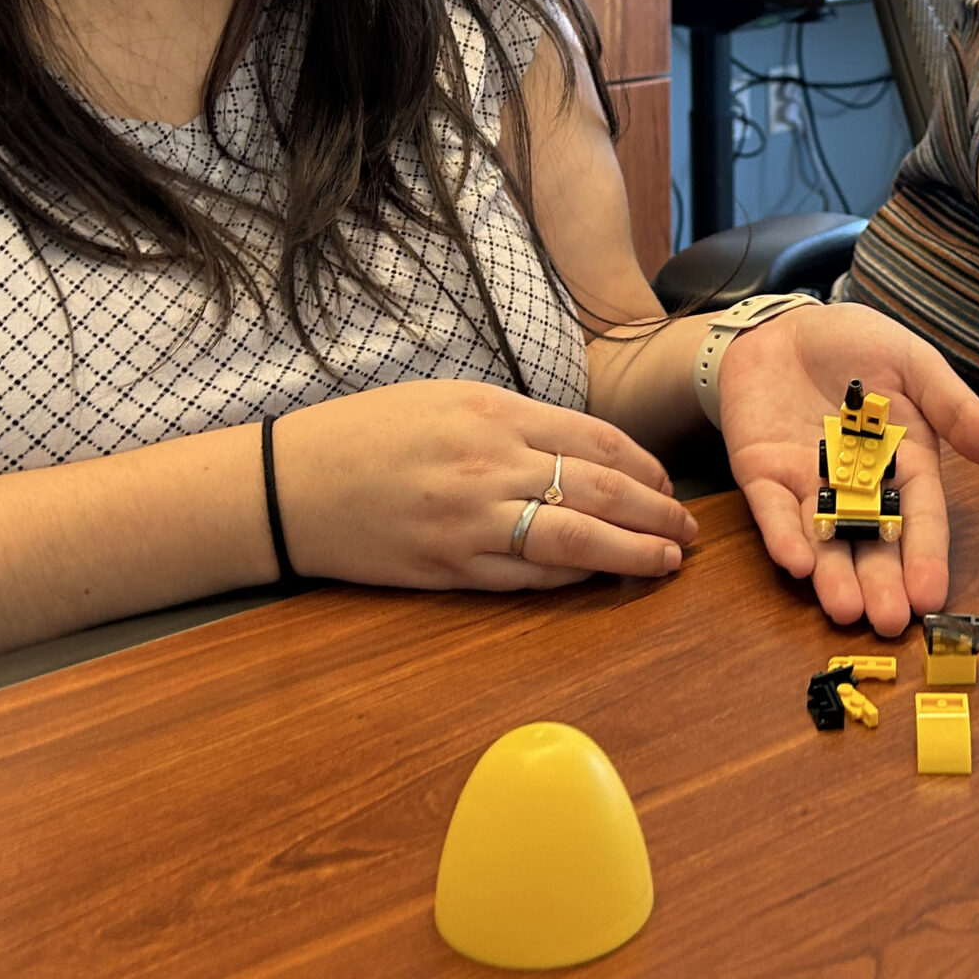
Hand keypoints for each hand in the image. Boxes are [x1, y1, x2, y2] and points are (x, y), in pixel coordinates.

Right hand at [270, 381, 695, 589]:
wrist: (289, 482)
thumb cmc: (367, 434)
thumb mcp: (446, 399)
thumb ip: (515, 420)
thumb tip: (581, 450)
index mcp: (492, 413)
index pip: (596, 441)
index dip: (644, 468)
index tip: (668, 486)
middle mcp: (488, 465)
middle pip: (600, 490)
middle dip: (655, 514)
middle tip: (688, 531)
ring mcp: (469, 522)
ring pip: (574, 542)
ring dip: (630, 553)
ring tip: (666, 561)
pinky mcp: (448, 568)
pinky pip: (526, 578)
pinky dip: (570, 580)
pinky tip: (598, 578)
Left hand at [716, 303, 978, 635]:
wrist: (786, 324)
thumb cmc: (856, 343)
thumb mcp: (915, 366)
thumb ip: (956, 409)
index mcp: (904, 462)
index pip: (919, 516)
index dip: (926, 556)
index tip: (933, 596)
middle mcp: (857, 486)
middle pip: (871, 541)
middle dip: (881, 582)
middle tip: (890, 622)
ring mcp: (807, 484)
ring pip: (823, 537)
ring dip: (833, 576)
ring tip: (846, 610)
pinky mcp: (763, 475)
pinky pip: (771, 511)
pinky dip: (782, 536)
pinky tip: (796, 563)